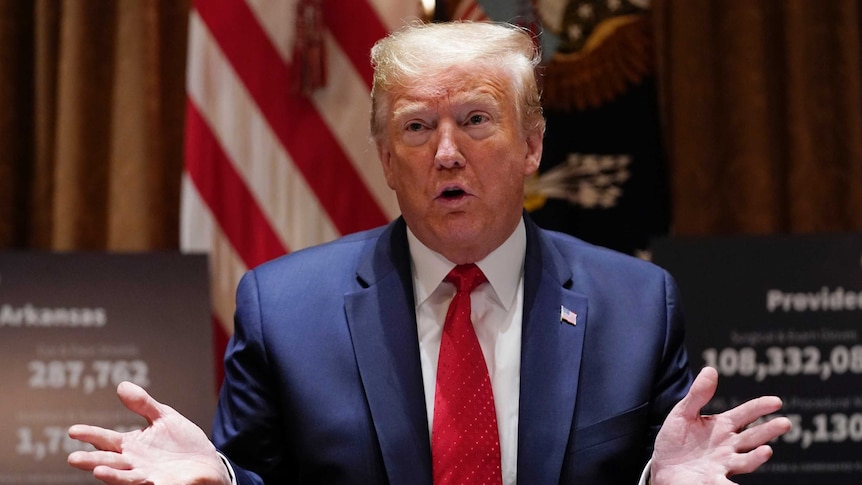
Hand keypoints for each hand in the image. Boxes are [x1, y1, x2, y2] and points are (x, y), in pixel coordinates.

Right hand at [67, 381, 230, 484]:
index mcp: (132, 445)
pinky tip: (137, 478)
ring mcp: (148, 475)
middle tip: (73, 459)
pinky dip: (139, 481)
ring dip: (111, 475)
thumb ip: (143, 405)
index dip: (90, 435)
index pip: (106, 440)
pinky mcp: (163, 484)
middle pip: (109, 461)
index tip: (73, 430)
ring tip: (96, 471)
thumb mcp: (164, 418)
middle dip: (91, 461)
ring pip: (125, 476)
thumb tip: (122, 386)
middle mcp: (135, 463)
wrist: (208, 462)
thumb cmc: (182, 442)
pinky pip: (148, 484)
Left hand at [650, 366, 791, 484]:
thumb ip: (698, 394)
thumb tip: (710, 370)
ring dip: (757, 457)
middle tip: (785, 423)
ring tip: (766, 450)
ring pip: (745, 461)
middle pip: (752, 437)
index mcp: (723, 426)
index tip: (776, 401)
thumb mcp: (683, 413)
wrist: (662, 466)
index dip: (760, 407)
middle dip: (769, 430)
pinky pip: (725, 484)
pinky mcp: (713, 481)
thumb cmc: (675, 439)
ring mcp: (723, 464)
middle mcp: (728, 446)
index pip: (745, 414)